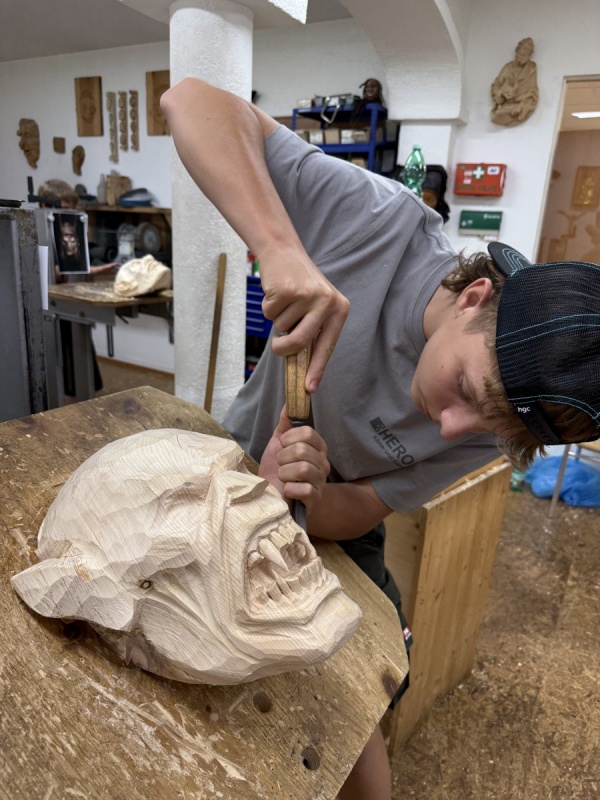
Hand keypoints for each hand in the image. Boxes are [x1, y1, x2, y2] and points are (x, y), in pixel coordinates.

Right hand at [258, 245, 349, 392]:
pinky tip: (276, 291)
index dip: (316, 369)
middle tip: (277, 345)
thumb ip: (313, 330)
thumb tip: (303, 367)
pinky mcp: (287, 289)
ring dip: (277, 317)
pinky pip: (270, 314)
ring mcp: (307, 295)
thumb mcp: (316, 306)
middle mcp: (327, 302)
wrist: (284, 252)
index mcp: (339, 309)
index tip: (308, 388)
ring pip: (281, 327)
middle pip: (300, 342)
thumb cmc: (300, 285)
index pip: (327, 346)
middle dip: (283, 348)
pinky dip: (268, 306)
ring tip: (285, 300)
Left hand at [258, 406, 329, 513]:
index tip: (282, 445)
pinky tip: (287, 490)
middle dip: (283, 457)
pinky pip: (304, 489)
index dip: (289, 437)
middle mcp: (324, 463)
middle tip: (280, 464)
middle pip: (302, 450)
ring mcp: (321, 482)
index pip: (308, 432)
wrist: (273, 497)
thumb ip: (284, 426)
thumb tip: (288, 404)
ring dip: (284, 473)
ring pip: (303, 469)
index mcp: (317, 447)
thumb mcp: (278, 445)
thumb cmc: (277, 470)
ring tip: (282, 477)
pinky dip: (290, 489)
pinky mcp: (315, 499)